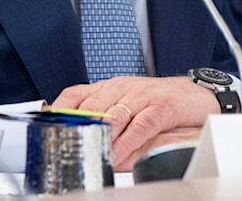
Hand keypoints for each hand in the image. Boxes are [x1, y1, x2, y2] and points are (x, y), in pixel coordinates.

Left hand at [50, 76, 216, 171]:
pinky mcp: (160, 106)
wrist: (196, 93)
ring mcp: (141, 96)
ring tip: (89, 155)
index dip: (58, 109)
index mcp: (108, 87)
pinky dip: (127, 143)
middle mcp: (121, 88)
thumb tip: (78, 136)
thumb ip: (103, 116)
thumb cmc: (158, 100)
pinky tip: (119, 155)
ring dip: (100, 138)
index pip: (75, 94)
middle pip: (91, 107)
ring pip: (113, 117)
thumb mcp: (125, 103)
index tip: (45, 124)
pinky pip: (140, 126)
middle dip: (77, 128)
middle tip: (65, 145)